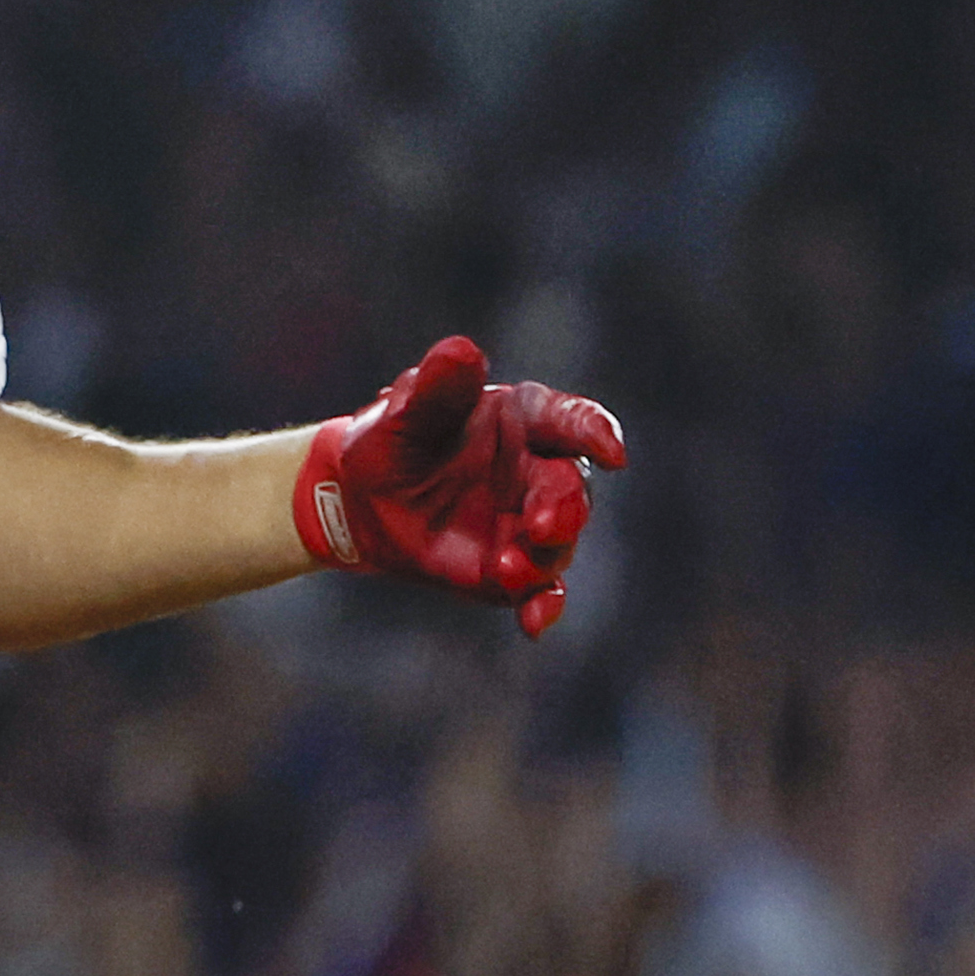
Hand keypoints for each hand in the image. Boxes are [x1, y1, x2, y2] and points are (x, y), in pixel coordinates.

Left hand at [292, 336, 625, 636]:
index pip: (570, 420)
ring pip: (559, 542)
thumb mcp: (402, 414)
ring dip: (543, 558)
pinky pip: (542, 590)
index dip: (595, 432)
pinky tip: (534, 624)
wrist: (362, 499)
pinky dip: (544, 606)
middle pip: (570, 488)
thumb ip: (434, 388)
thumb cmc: (390, 442)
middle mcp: (539, 470)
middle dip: (563, 509)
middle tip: (541, 527)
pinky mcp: (516, 569)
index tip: (612, 451)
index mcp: (523, 420)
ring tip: (508, 569)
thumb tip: (461, 351)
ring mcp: (530, 523)